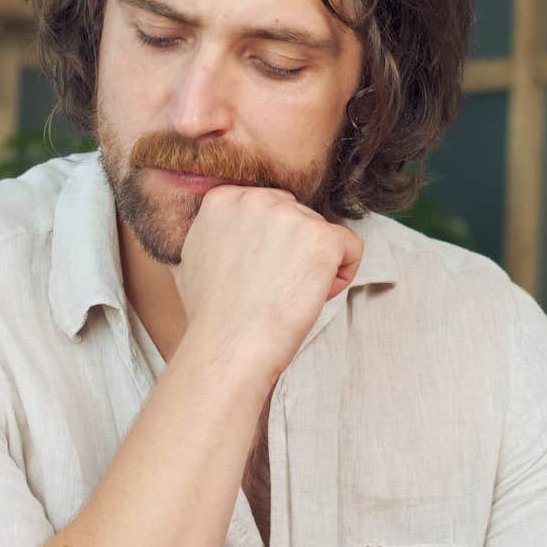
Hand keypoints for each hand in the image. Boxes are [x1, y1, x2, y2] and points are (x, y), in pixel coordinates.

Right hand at [170, 186, 363, 381]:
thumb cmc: (212, 316)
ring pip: (324, 234)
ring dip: (316, 267)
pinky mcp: (322, 238)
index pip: (271, 209)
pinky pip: (352, 247)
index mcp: (224, 198)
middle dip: (295, 253)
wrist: (226, 347)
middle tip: (275, 289)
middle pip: (300, 218)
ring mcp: (291, 216)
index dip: (270, 246)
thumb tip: (231, 233)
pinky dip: (342, 276)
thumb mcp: (195, 257)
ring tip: (288, 297)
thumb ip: (216, 231)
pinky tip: (315, 296)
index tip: (257, 276)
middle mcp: (257, 198)